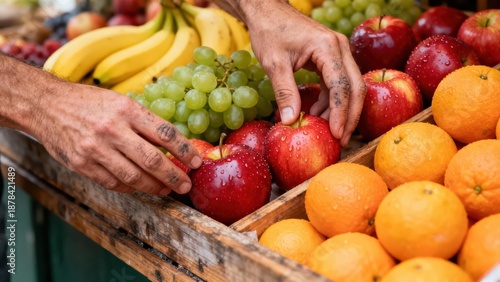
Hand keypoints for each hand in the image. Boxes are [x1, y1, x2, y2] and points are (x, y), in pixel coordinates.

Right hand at [33, 83, 201, 195]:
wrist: (46, 105)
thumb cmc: (89, 103)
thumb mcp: (120, 102)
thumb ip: (143, 123)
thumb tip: (172, 146)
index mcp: (126, 110)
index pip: (164, 133)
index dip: (185, 150)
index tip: (197, 162)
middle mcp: (112, 129)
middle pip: (152, 160)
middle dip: (174, 176)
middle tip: (186, 185)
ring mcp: (95, 149)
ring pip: (134, 177)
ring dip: (155, 187)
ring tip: (166, 189)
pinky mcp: (81, 164)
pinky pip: (113, 183)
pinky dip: (131, 188)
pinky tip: (140, 187)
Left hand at [244, 1, 365, 145]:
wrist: (269, 11)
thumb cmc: (270, 32)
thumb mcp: (274, 63)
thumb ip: (285, 92)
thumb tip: (290, 121)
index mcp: (327, 47)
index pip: (341, 85)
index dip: (340, 113)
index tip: (336, 134)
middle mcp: (340, 48)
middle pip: (355, 87)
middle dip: (349, 116)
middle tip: (340, 140)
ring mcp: (338, 52)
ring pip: (350, 86)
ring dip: (340, 110)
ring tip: (324, 130)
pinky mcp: (332, 57)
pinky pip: (339, 83)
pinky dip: (331, 101)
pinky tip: (318, 113)